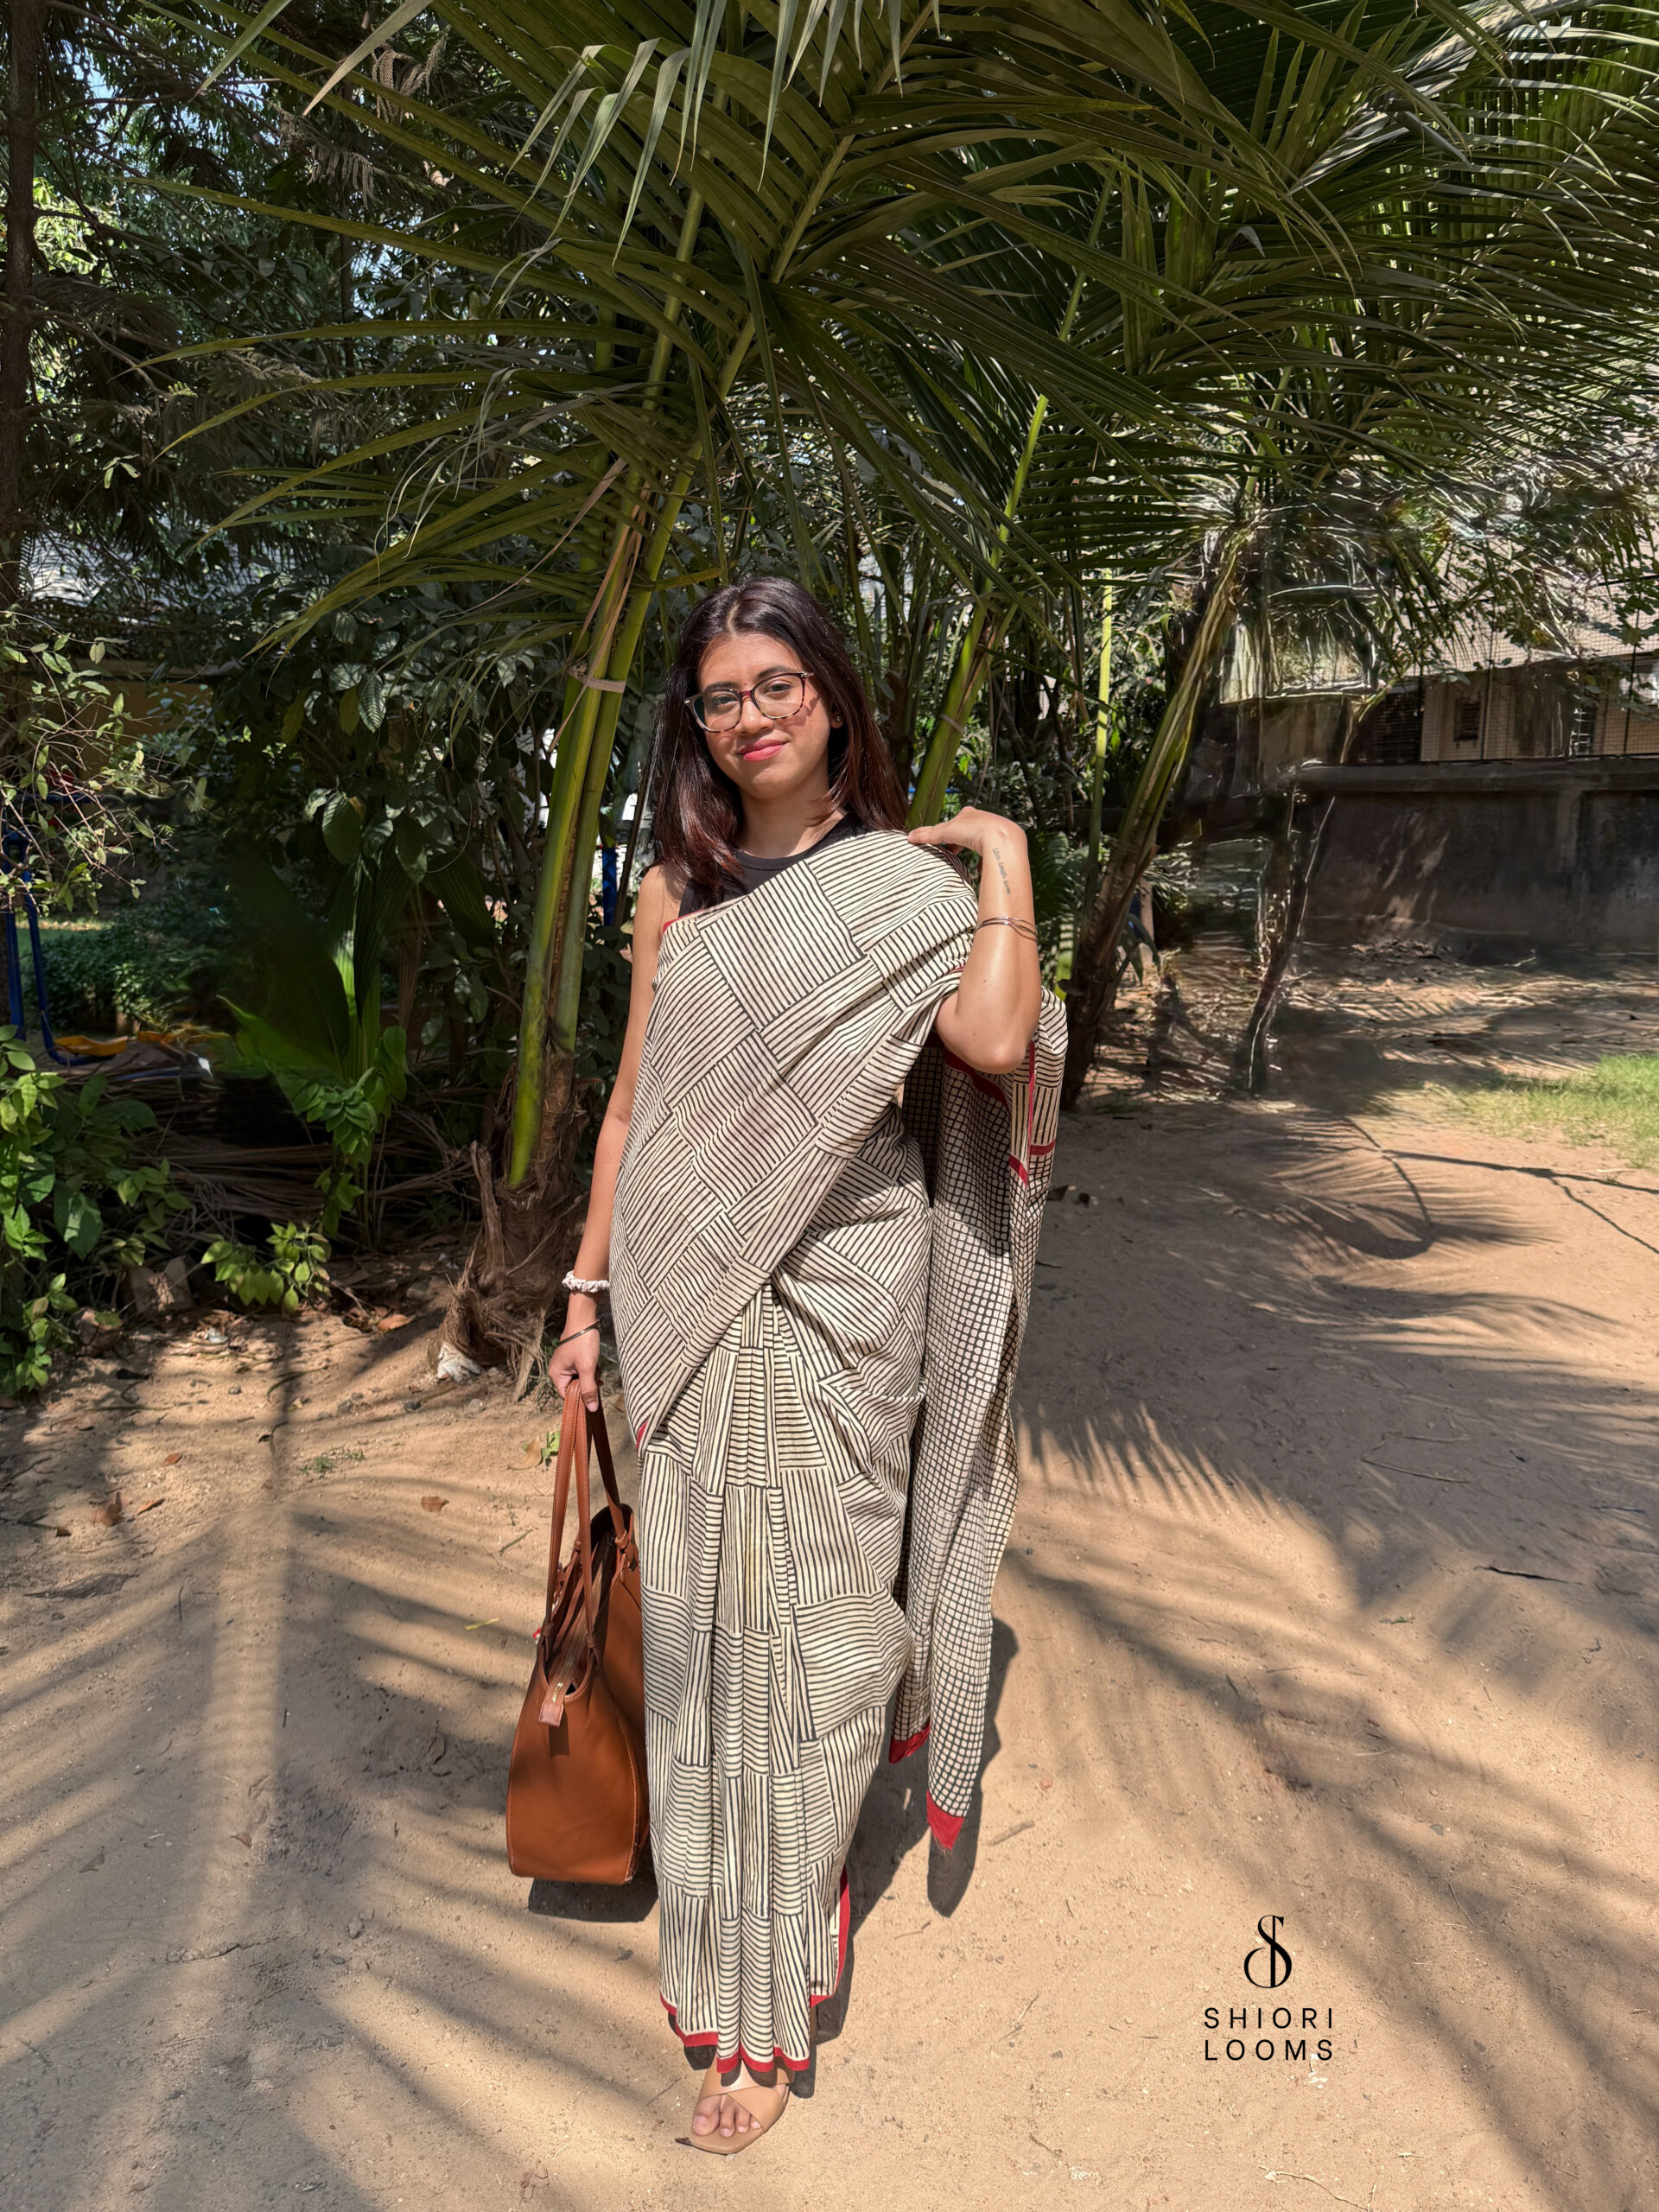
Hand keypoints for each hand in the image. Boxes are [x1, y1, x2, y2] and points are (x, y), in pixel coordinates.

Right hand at [547, 1298, 600, 1412]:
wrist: (584, 1319)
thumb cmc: (583, 1342)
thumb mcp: (587, 1367)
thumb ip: (589, 1389)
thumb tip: (591, 1409)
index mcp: (556, 1375)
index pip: (567, 1396)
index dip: (580, 1397)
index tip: (593, 1394)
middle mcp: (558, 1371)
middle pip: (575, 1388)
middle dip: (587, 1383)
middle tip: (595, 1374)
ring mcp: (565, 1364)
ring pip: (580, 1379)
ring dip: (590, 1375)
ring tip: (594, 1365)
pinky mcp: (573, 1358)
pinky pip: (582, 1370)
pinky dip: (590, 1368)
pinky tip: (594, 1361)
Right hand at [907, 808, 1025, 862]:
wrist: (1002, 838)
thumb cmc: (975, 830)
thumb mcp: (948, 831)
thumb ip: (929, 835)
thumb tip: (910, 837)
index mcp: (968, 814)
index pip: (950, 824)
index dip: (939, 833)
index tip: (932, 840)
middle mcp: (982, 820)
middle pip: (964, 832)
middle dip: (955, 841)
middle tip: (946, 850)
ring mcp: (993, 833)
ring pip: (977, 843)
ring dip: (969, 850)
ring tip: (960, 860)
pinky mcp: (1000, 847)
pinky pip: (988, 855)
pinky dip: (982, 862)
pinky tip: (979, 870)